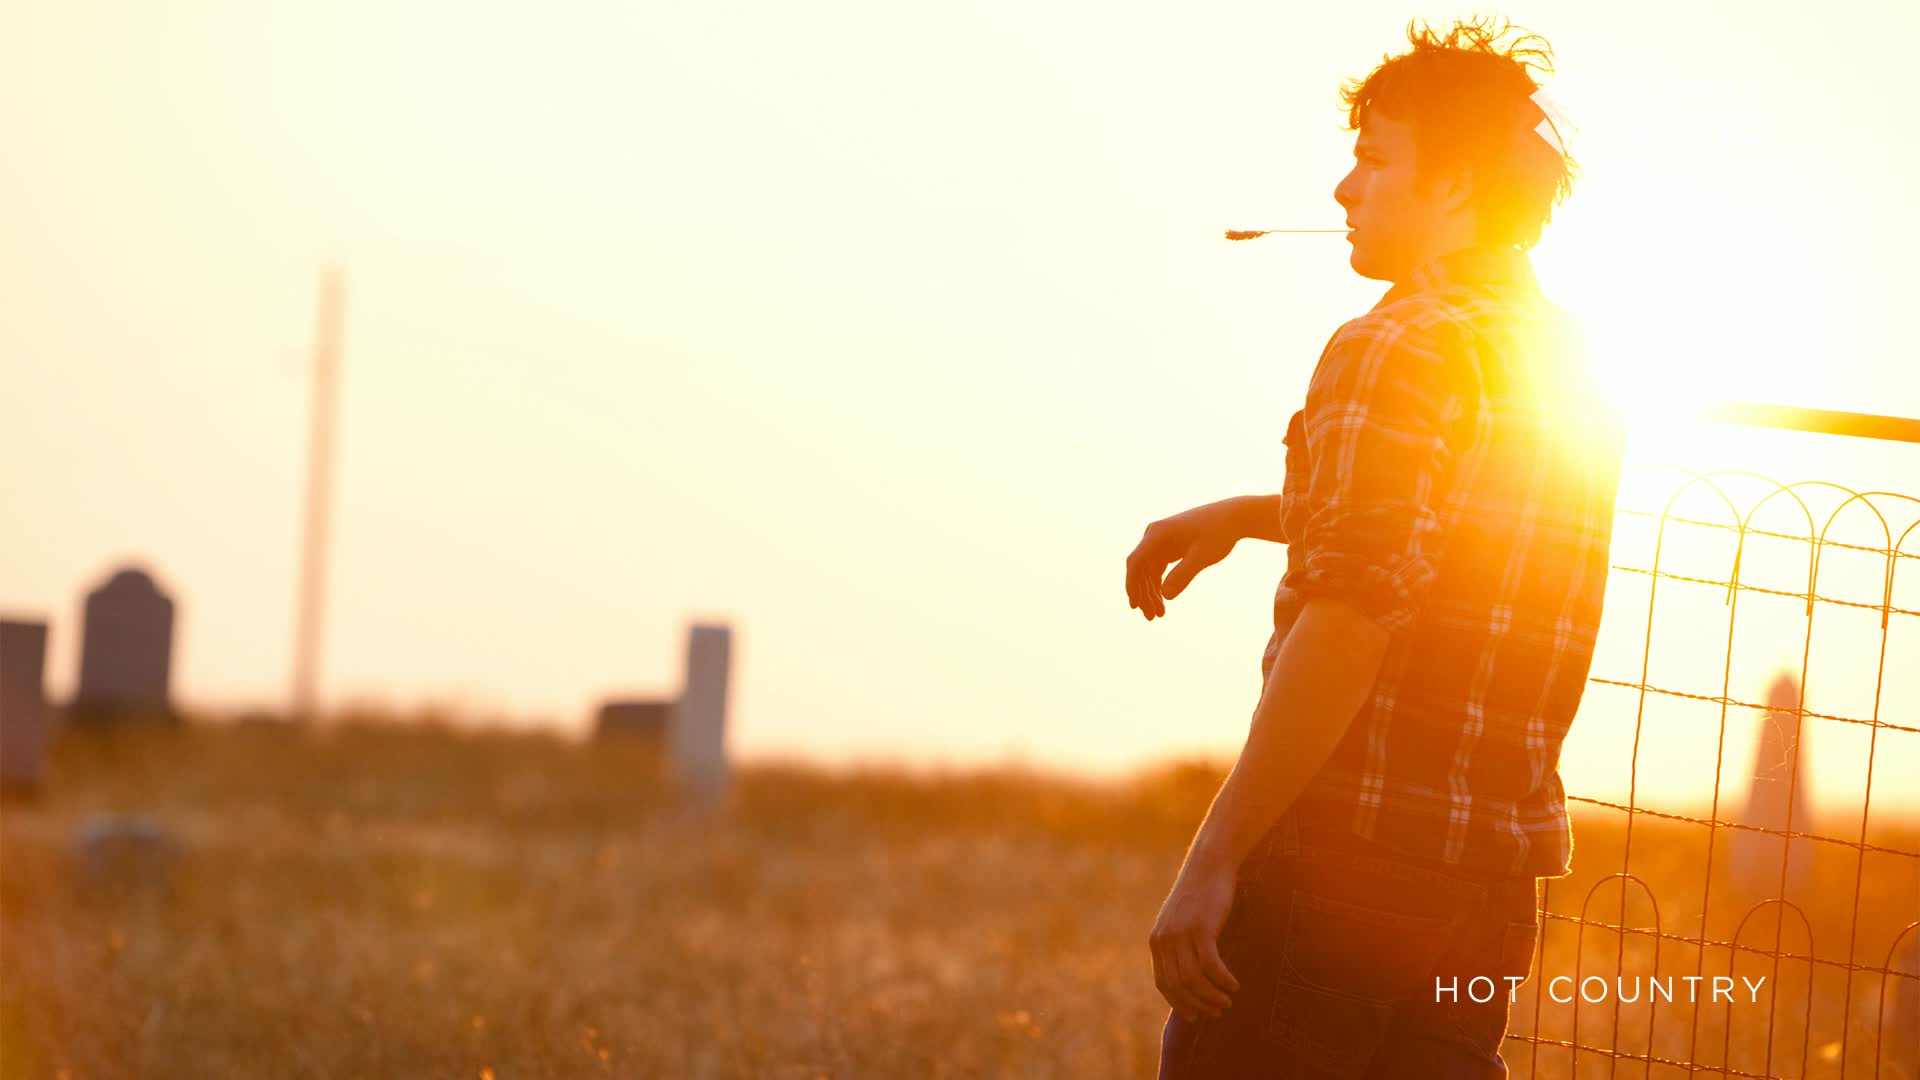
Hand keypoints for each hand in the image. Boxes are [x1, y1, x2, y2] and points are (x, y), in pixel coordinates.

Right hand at [1125, 499, 1243, 619]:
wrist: (1233, 517)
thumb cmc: (1218, 533)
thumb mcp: (1202, 555)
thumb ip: (1184, 574)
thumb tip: (1166, 596)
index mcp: (1158, 534)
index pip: (1136, 562)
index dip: (1132, 584)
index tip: (1134, 605)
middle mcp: (1154, 536)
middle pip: (1140, 569)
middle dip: (1144, 594)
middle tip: (1152, 618)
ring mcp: (1160, 541)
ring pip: (1148, 571)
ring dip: (1151, 592)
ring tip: (1158, 615)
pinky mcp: (1168, 546)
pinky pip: (1157, 569)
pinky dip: (1159, 584)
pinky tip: (1163, 600)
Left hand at [1149, 859, 1241, 1020]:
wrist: (1209, 864)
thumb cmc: (1201, 895)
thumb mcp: (1182, 922)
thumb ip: (1180, 946)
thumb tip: (1189, 977)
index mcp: (1157, 941)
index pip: (1163, 984)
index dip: (1179, 1004)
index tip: (1195, 1017)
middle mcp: (1164, 940)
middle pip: (1178, 987)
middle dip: (1197, 1005)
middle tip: (1217, 1012)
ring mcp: (1181, 935)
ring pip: (1193, 981)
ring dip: (1211, 997)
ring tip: (1227, 1002)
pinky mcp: (1201, 929)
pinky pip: (1210, 966)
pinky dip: (1222, 980)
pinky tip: (1234, 985)